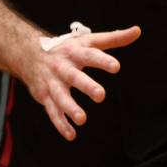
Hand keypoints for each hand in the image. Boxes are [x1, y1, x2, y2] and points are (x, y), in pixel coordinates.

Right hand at [17, 25, 141, 140]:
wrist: (28, 52)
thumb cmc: (66, 47)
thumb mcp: (88, 40)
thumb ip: (114, 38)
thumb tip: (138, 31)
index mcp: (75, 52)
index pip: (90, 55)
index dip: (103, 61)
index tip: (116, 67)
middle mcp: (62, 67)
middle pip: (74, 77)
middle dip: (86, 86)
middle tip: (101, 95)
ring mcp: (52, 82)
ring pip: (60, 97)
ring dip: (70, 108)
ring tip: (82, 119)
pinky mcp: (44, 96)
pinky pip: (52, 111)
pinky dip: (60, 124)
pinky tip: (72, 135)